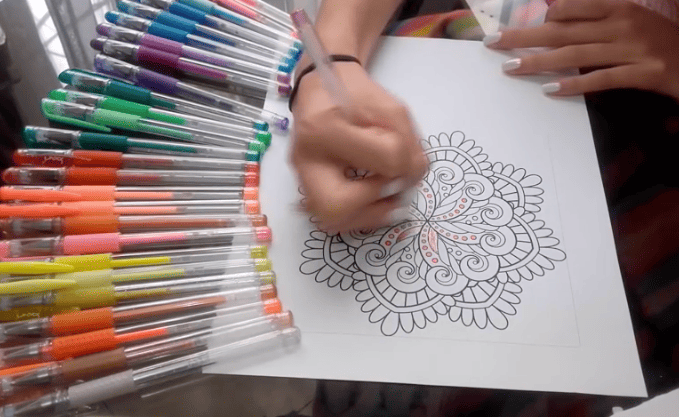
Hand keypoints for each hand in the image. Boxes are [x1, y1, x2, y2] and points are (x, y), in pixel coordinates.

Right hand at [291, 62, 427, 231]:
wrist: (322, 90)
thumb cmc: (355, 95)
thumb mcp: (390, 108)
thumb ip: (407, 144)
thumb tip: (411, 179)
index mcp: (325, 126)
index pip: (383, 158)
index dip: (404, 162)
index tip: (404, 154)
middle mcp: (306, 158)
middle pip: (336, 206)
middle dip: (376, 205)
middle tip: (394, 189)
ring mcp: (301, 177)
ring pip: (331, 220)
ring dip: (369, 216)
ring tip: (389, 198)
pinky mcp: (307, 189)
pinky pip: (332, 218)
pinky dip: (360, 215)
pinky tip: (375, 200)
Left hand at [484, 0, 678, 100]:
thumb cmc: (659, 44)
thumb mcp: (629, 23)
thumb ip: (594, 20)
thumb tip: (553, 17)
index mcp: (619, 8)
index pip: (572, 9)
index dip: (538, 17)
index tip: (508, 27)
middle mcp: (624, 24)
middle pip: (565, 31)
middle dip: (525, 37)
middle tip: (493, 44)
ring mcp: (635, 49)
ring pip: (578, 54)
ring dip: (540, 61)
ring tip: (510, 68)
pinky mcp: (646, 73)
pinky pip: (603, 79)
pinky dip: (576, 84)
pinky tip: (550, 90)